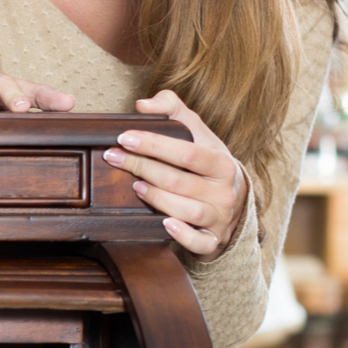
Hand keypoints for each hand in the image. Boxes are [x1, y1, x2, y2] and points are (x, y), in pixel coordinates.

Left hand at [102, 89, 246, 261]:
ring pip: (185, 210)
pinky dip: (182, 235)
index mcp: (221, 163)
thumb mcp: (197, 131)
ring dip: (156, 198)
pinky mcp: (212, 239)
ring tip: (134, 186)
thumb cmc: (207, 161)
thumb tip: (143, 105)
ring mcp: (219, 217)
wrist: (234, 198)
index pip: (187, 152)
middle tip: (114, 158)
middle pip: (178, 181)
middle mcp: (223, 191)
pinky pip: (199, 242)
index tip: (125, 138)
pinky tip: (164, 223)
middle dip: (142, 167)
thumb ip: (172, 109)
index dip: (154, 144)